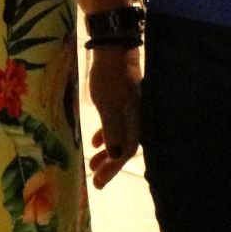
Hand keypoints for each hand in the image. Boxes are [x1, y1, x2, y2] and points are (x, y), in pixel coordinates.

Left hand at [87, 45, 141, 187]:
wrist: (114, 49)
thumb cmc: (109, 78)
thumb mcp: (107, 107)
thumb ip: (113, 131)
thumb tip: (116, 155)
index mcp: (137, 121)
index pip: (126, 152)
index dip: (112, 168)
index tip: (97, 182)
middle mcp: (138, 119)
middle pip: (125, 148)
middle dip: (109, 165)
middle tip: (95, 179)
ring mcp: (132, 109)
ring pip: (120, 137)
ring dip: (107, 152)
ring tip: (92, 163)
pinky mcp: (125, 101)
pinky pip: (118, 124)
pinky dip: (107, 134)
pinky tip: (96, 141)